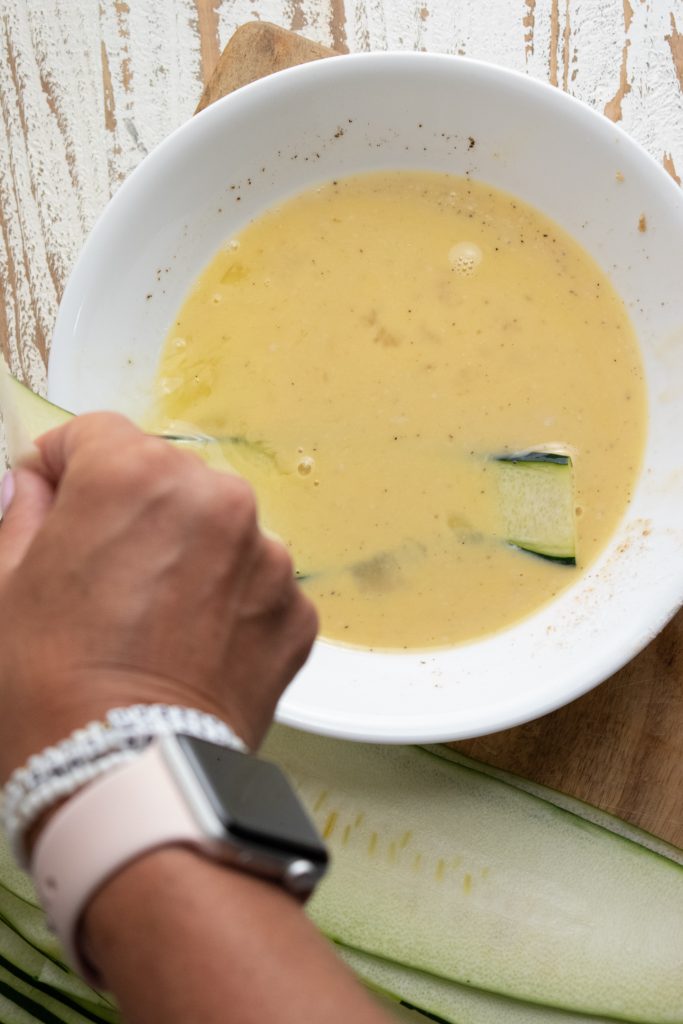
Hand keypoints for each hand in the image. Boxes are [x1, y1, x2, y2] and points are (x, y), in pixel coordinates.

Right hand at [0, 413, 317, 781]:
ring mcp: (268, 556)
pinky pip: (253, 583)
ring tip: (150, 621)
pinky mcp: (296, 610)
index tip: (52, 506)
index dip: (63, 469)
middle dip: (130, 511)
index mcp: (137, 474)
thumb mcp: (1, 587)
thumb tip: (31, 484)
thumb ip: (19, 513)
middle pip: (164, 478)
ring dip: (185, 554)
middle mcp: (218, 498)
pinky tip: (191, 648)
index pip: (97, 434)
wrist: (129, 783)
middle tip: (101, 578)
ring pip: (215, 530)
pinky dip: (226, 603)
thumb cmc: (47, 688)